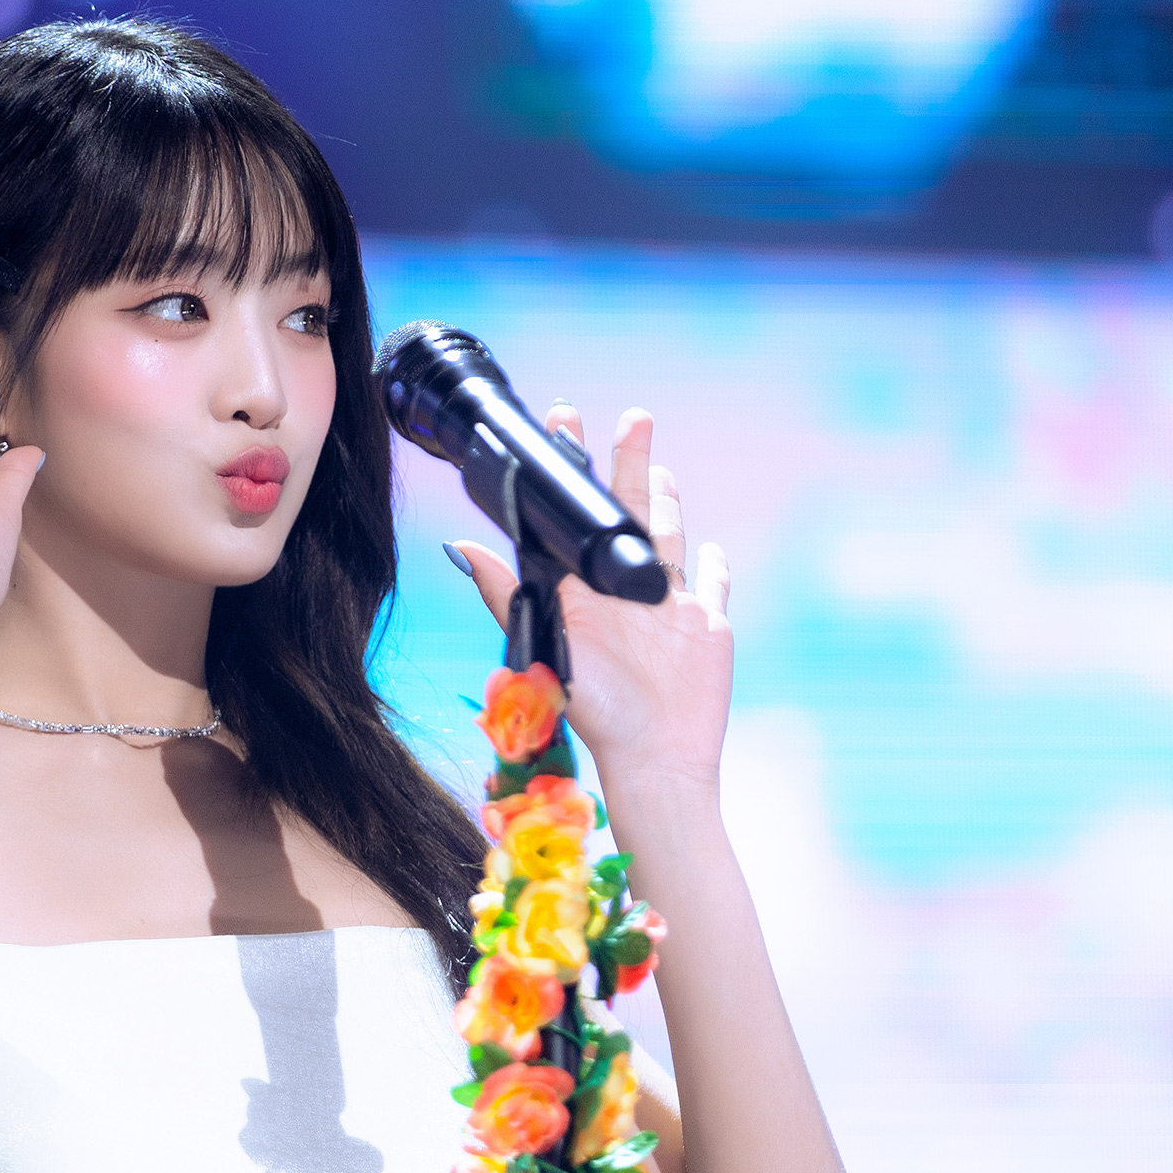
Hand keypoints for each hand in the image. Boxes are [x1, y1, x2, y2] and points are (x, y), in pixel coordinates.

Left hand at [446, 405, 732, 789]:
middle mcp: (620, 590)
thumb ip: (506, 591)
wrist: (655, 757)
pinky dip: (712, 565)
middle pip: (626, 511)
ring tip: (655, 462)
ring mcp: (666, 606)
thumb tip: (459, 546)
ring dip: (664, 500)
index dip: (570, 468)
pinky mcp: (706, 624)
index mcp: (581, 588)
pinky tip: (710, 547)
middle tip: (631, 415)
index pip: (572, 514)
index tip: (563, 420)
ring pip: (666, 537)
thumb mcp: (542, 643)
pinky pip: (712, 585)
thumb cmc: (594, 709)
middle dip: (625, 461)